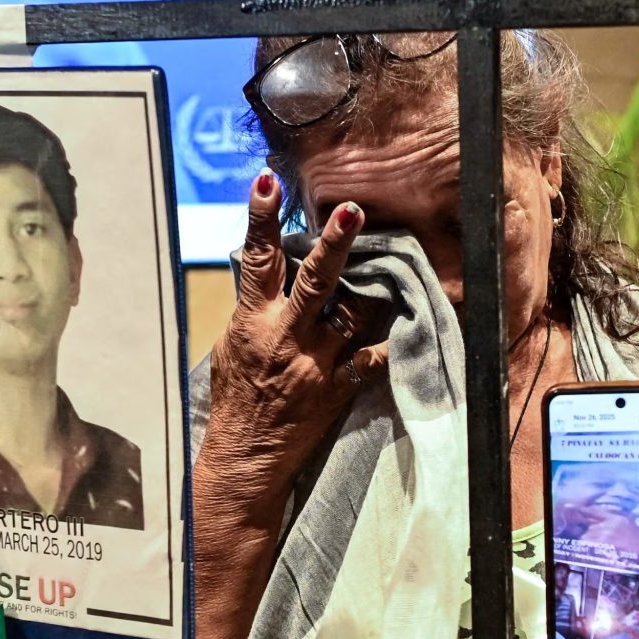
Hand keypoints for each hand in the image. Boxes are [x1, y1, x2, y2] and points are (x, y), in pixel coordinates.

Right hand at [202, 173, 390, 499]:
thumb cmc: (234, 396)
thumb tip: (267, 268)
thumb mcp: (231, 344)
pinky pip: (372, 359)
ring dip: (376, 286)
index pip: (255, 260)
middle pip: (314, 282)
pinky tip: (407, 322)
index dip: (261, 218)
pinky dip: (388, 342)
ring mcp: (315, 363)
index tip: (267, 182)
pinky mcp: (337, 389)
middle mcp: (285, 337)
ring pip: (354, 314)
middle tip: (352, 210)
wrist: (245, 456)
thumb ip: (253, 306)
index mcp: (252, 321)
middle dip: (334, 244)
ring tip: (399, 258)